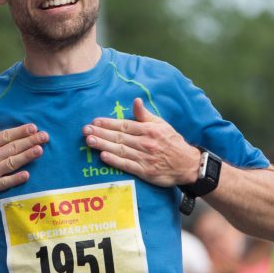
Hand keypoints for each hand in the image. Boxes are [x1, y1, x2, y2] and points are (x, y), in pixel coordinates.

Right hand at [0, 112, 48, 203]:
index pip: (5, 136)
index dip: (20, 131)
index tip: (33, 127)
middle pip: (12, 148)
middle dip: (30, 141)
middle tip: (45, 136)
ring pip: (11, 163)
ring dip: (26, 156)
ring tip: (40, 150)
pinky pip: (4, 183)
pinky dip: (15, 178)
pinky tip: (27, 174)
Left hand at [82, 98, 198, 186]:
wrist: (187, 164)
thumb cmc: (172, 142)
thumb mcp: (162, 124)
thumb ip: (145, 115)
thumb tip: (135, 101)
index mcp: (148, 130)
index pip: (124, 125)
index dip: (108, 123)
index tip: (95, 121)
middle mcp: (145, 142)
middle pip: (119, 137)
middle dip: (101, 133)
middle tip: (86, 130)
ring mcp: (145, 157)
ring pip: (120, 150)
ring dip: (103, 145)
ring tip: (89, 141)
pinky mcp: (145, 171)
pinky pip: (127, 165)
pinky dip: (115, 160)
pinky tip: (103, 156)